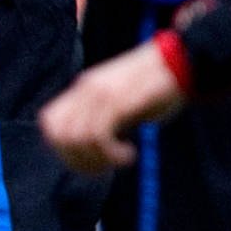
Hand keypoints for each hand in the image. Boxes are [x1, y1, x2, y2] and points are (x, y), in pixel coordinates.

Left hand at [38, 41, 185, 172]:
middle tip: (106, 167)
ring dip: (98, 159)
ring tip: (120, 161)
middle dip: (80, 161)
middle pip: (60, 137)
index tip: (90, 160)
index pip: (49, 124)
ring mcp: (102, 93)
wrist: (181, 63)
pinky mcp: (119, 100)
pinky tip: (129, 156)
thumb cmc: (156, 88)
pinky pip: (100, 135)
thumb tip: (91, 152)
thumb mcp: (122, 104)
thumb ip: (104, 121)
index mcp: (83, 89)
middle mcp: (87, 89)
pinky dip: (111, 154)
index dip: (63, 150)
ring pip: (79, 139)